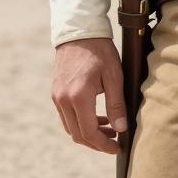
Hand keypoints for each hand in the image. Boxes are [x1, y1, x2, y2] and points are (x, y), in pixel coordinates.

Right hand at [51, 37, 126, 154]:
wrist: (79, 31)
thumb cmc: (99, 50)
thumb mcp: (114, 76)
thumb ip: (116, 104)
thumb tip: (121, 129)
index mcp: (78, 96)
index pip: (89, 133)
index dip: (104, 144)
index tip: (118, 147)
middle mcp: (63, 99)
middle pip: (78, 135)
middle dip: (97, 142)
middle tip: (115, 141)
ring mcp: (57, 96)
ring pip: (71, 127)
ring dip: (89, 133)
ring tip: (109, 128)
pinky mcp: (56, 92)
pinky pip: (67, 116)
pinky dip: (81, 121)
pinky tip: (97, 116)